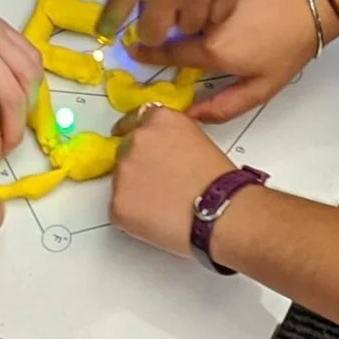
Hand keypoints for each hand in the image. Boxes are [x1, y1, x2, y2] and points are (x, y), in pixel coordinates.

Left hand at [98, 0, 276, 45]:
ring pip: (190, 28)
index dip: (112, 24)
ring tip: (189, 3)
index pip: (117, 14)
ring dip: (185, 19)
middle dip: (152, 30)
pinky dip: (212, 12)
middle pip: (155, 34)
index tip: (110, 30)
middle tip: (157, 21)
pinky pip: (218, 16)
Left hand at [110, 106, 232, 256]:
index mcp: (158, 120)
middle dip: (138, 164)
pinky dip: (133, 214)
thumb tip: (162, 148)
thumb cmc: (219, 181)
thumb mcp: (198, 139)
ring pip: (121, 180)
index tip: (130, 139)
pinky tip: (156, 218)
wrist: (221, 212)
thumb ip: (171, 136)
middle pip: (125, 150)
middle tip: (159, 182)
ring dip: (135, 189)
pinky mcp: (118, 203)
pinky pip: (119, 207)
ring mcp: (123, 172)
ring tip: (163, 203)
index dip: (135, 134)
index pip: (134, 120)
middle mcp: (136, 140)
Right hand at [132, 0, 332, 121]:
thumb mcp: (264, 86)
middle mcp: (205, 20)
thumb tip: (190, 117)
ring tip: (182, 3)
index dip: (149, 52)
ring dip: (176, 2)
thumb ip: (224, 106)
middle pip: (170, 24)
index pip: (166, 53)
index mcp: (212, 50)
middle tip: (163, 25)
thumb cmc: (291, 45)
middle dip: (162, 25)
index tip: (136, 49)